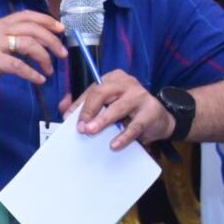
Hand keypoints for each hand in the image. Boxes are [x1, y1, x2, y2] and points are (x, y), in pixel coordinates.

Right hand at [0, 11, 66, 103]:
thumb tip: (38, 45)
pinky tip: (39, 80)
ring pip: (28, 44)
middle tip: (63, 54)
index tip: (62, 29)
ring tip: (50, 70)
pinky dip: (32, 73)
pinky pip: (19, 65)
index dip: (46, 20)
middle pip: (32, 28)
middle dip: (52, 40)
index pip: (26, 15)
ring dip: (44, 58)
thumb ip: (12, 43)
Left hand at [59, 69, 174, 150]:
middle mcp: (126, 83)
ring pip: (119, 107)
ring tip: (91, 131)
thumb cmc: (130, 110)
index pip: (92, 89)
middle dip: (89, 109)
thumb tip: (64, 110)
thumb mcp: (108, 105)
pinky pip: (135, 125)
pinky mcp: (151, 111)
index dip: (78, 105)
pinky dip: (123, 136)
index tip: (68, 119)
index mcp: (113, 79)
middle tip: (80, 126)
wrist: (159, 118)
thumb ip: (86, 105)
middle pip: (102, 92)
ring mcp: (140, 95)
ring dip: (103, 120)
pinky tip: (114, 144)